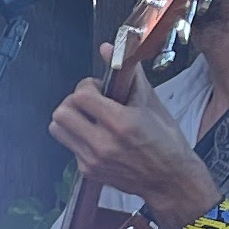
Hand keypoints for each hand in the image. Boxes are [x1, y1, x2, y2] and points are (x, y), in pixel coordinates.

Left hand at [47, 70, 211, 225]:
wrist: (170, 180)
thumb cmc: (166, 142)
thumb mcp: (152, 103)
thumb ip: (128, 75)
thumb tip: (108, 48)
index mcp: (121, 123)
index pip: (80, 96)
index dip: (87, 86)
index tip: (99, 88)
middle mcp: (103, 144)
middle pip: (61, 113)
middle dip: (73, 102)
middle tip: (90, 102)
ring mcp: (93, 160)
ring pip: (57, 129)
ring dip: (69, 119)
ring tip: (89, 118)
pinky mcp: (88, 171)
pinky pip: (70, 146)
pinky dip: (79, 137)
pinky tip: (98, 136)